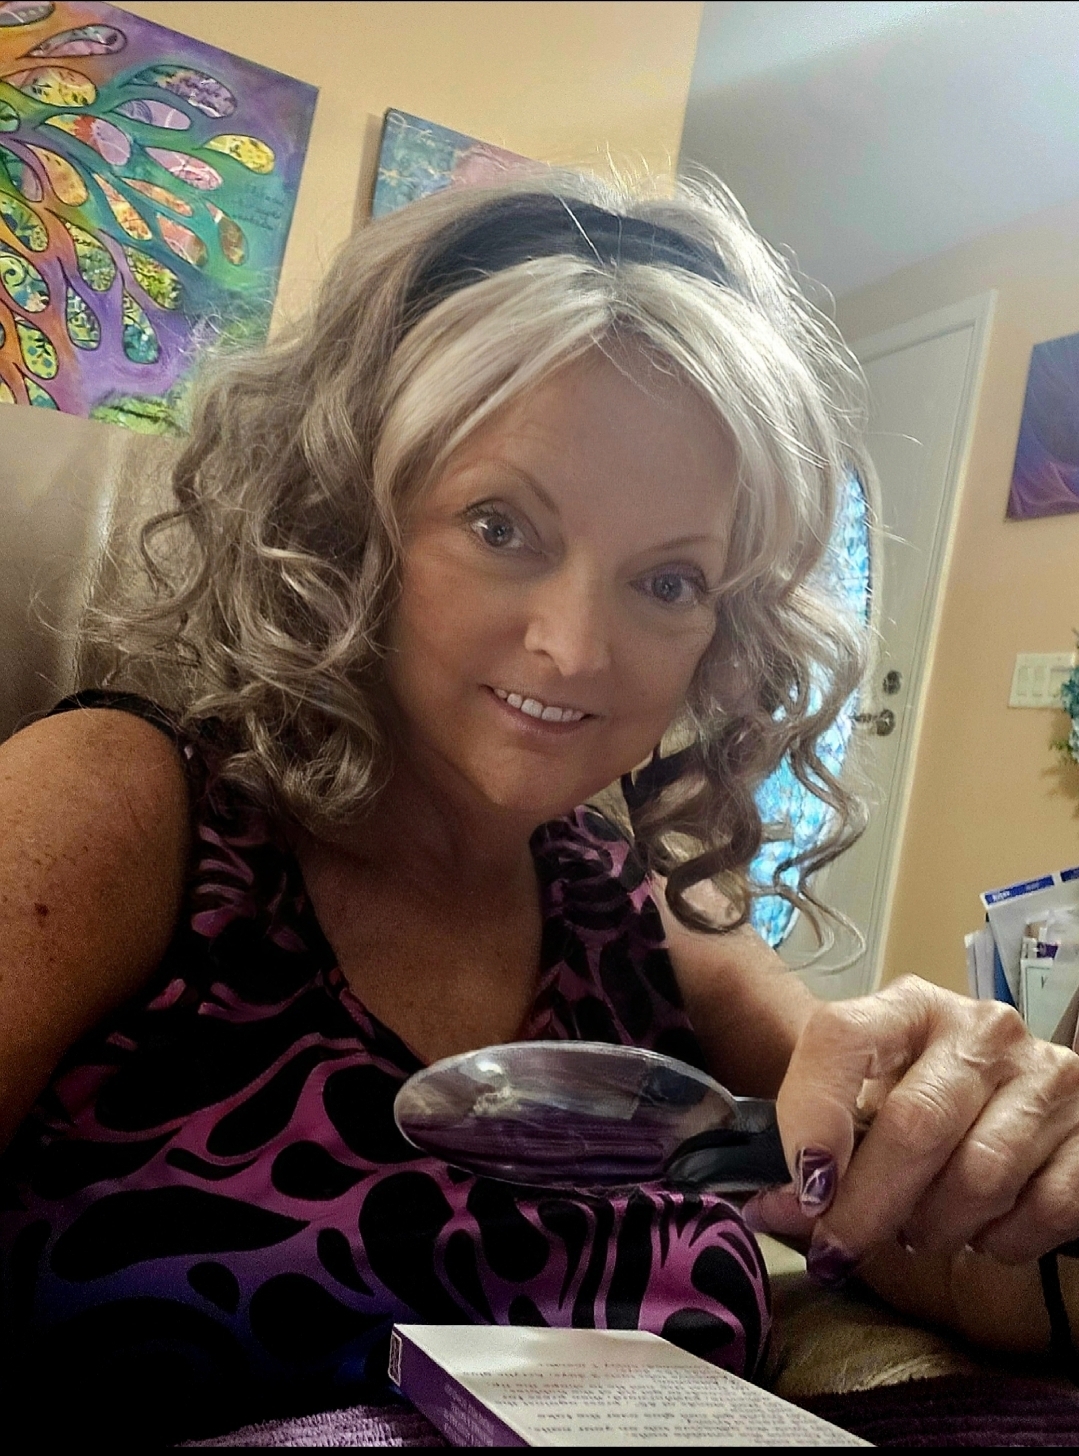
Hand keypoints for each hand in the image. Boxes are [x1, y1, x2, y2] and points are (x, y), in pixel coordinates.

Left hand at [741, 975, 1078, 1282]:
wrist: (1001, 1098)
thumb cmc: (912, 1097)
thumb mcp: (858, 1098)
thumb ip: (808, 1147)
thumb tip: (769, 1211)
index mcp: (906, 1006)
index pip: (842, 1037)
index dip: (813, 1115)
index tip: (801, 1188)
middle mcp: (980, 1028)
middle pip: (914, 1125)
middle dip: (866, 1206)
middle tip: (838, 1248)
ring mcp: (1044, 1075)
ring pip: (979, 1178)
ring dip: (934, 1228)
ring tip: (916, 1229)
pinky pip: (1042, 1210)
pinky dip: (999, 1241)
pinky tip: (979, 1229)